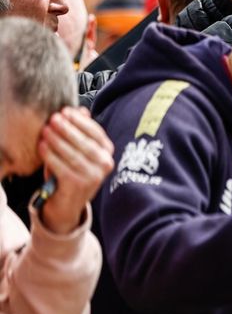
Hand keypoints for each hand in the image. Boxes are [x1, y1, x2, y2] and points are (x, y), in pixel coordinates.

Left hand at [37, 107, 114, 233]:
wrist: (68, 202)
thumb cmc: (72, 171)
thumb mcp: (79, 151)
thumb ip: (81, 131)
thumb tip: (81, 110)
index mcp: (108, 153)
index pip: (97, 133)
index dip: (81, 122)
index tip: (67, 111)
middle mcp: (105, 165)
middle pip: (85, 143)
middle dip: (68, 129)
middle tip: (54, 119)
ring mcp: (93, 176)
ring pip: (73, 154)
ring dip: (57, 141)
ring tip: (46, 131)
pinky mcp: (78, 185)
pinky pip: (62, 167)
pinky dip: (50, 156)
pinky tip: (42, 147)